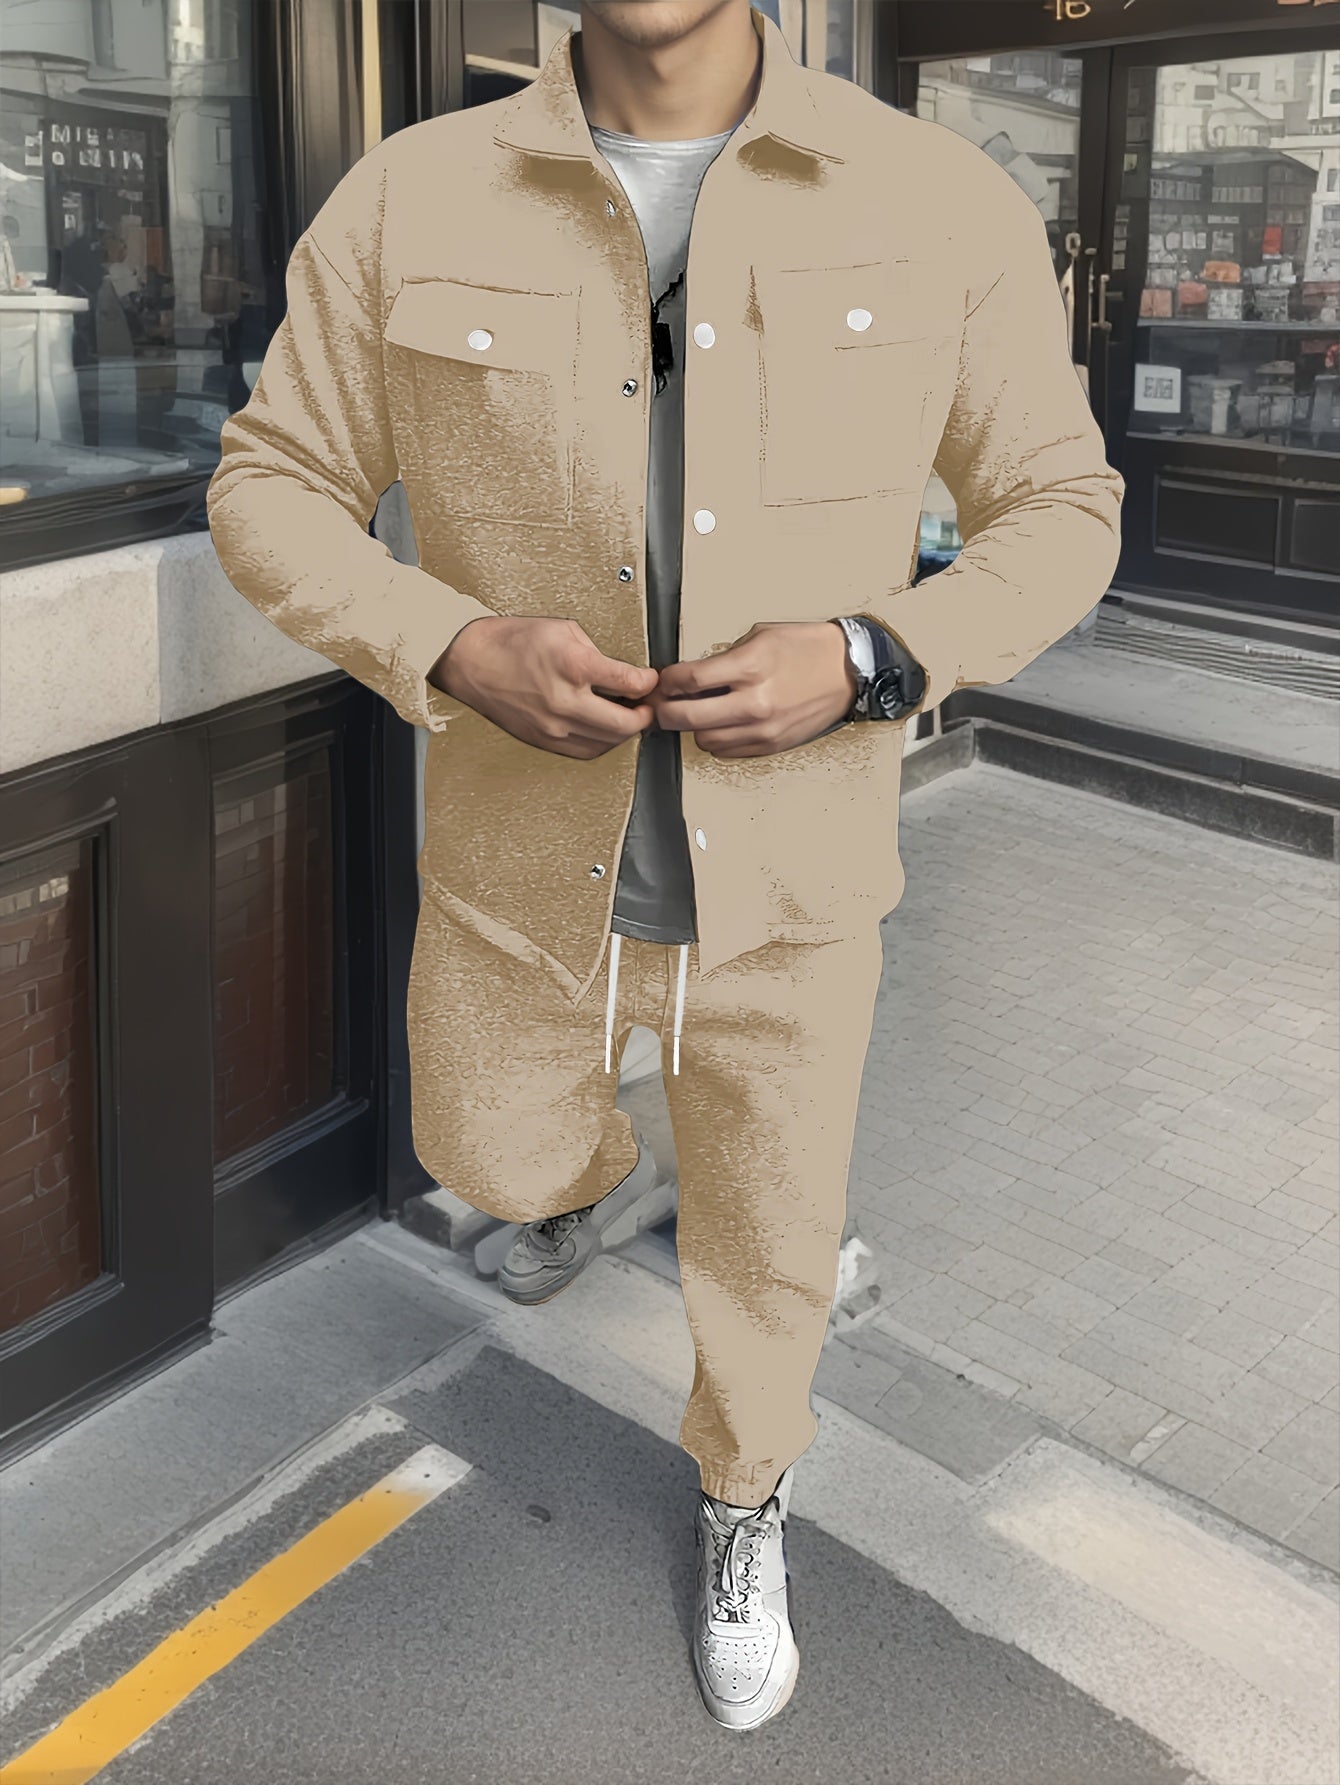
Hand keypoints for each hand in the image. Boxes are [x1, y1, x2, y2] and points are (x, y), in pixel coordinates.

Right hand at [431, 616, 658, 759]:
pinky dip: (602, 742)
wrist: (470, 663)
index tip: (649, 680)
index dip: (648, 683)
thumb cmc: (510, 642)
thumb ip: (597, 651)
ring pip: (608, 742)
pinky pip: (586, 752)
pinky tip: (603, 729)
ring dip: (625, 731)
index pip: (631, 684)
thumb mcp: (562, 629)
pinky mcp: (544, 741)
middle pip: (626, 724)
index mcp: (573, 666)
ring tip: (627, 716)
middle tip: (647, 705)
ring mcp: (554, 726)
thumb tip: (621, 672)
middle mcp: (565, 701)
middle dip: (645, 715)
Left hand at [651, 621, 856, 758]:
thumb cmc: (807, 649)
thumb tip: (692, 676)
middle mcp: (755, 702)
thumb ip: (723, 658)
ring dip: (692, 728)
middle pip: (687, 717)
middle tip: (662, 704)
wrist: (847, 671)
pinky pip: (727, 751)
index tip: (662, 681)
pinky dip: (716, 740)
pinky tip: (720, 724)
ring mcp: (763, 728)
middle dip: (665, 711)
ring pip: (704, 740)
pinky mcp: (771, 745)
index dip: (667, 682)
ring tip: (694, 713)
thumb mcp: (760, 637)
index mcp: (750, 667)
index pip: (689, 680)